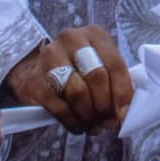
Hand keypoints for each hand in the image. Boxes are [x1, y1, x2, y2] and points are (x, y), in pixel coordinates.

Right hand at [3, 26, 133, 134]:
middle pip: (96, 76)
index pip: (115, 64)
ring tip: (93, 125)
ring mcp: (50, 58)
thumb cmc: (78, 69)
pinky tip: (77, 125)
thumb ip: (115, 84)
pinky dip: (72, 122)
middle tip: (107, 122)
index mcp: (94, 35)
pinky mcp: (35, 81)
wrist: (37, 69)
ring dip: (89, 115)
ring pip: (78, 92)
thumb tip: (123, 114)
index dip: (122, 93)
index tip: (124, 114)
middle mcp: (71, 40)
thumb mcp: (100, 65)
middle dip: (105, 106)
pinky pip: (60, 108)